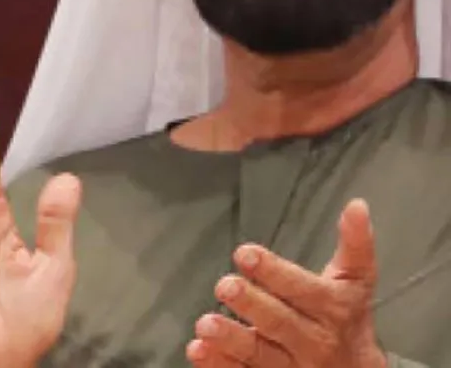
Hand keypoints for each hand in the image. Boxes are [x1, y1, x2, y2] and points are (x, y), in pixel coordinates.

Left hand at [187, 199, 386, 367]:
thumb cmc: (347, 319)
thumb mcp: (355, 282)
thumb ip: (355, 245)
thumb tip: (356, 205)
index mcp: (333, 309)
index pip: (303, 289)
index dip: (274, 272)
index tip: (245, 253)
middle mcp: (314, 340)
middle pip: (280, 322)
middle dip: (252, 304)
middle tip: (225, 286)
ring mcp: (293, 366)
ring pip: (260, 355)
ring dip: (231, 340)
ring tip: (205, 325)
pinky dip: (221, 365)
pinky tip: (199, 351)